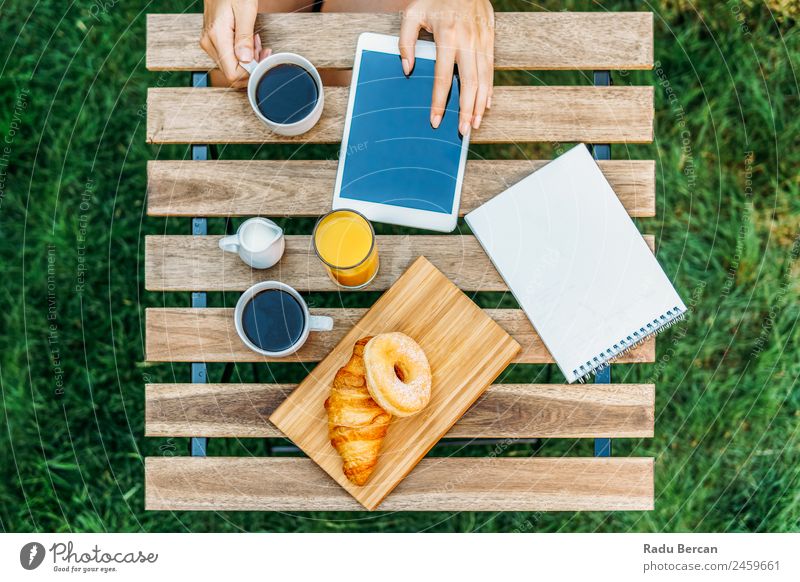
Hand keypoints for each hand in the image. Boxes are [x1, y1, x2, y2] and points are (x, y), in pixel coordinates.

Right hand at [200, 0, 269, 87]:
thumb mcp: (245, 11)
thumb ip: (244, 37)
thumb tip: (245, 59)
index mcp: (216, 37)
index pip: (233, 73)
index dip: (250, 73)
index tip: (262, 60)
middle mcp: (209, 43)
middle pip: (232, 72)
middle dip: (251, 65)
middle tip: (263, 50)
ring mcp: (209, 43)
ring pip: (231, 66)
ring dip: (248, 59)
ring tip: (256, 42)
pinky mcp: (212, 42)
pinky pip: (229, 57)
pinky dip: (242, 54)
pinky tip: (248, 42)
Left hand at [399, 0, 494, 133]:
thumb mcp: (412, 13)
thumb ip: (405, 42)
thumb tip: (407, 69)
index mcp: (447, 35)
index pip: (443, 77)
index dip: (440, 102)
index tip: (436, 120)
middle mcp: (468, 40)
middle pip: (469, 83)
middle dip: (466, 110)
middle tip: (463, 131)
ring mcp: (482, 40)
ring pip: (484, 79)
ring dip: (480, 104)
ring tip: (475, 123)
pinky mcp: (490, 38)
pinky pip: (491, 68)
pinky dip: (490, 88)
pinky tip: (487, 103)